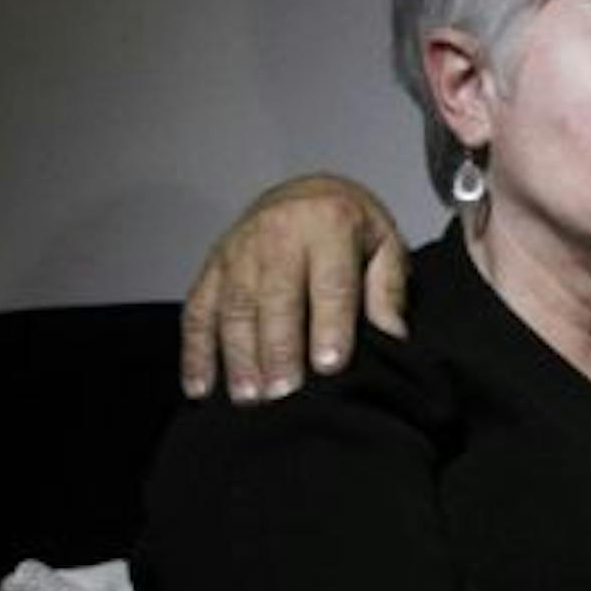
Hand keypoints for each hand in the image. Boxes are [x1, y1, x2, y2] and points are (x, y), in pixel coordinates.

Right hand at [181, 174, 408, 402]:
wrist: (305, 193)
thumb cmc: (349, 226)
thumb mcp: (384, 242)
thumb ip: (389, 287)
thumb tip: (393, 332)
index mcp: (328, 222)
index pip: (330, 282)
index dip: (329, 325)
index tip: (328, 365)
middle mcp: (278, 232)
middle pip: (275, 298)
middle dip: (278, 348)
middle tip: (284, 392)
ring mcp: (238, 250)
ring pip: (234, 307)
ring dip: (238, 355)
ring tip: (250, 397)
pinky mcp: (212, 267)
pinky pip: (198, 309)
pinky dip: (196, 351)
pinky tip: (200, 387)